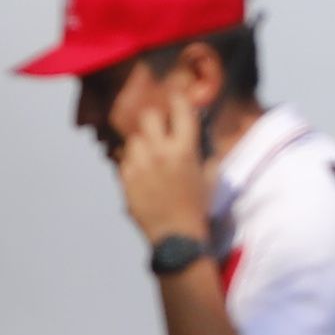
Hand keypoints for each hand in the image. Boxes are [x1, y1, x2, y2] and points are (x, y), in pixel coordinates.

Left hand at [112, 59, 219, 252]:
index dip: (178, 99)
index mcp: (185, 150)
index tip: (177, 98)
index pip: (179, 109)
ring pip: (134, 138)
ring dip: (142, 142)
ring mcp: (139, 166)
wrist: (176, 236)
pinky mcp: (125, 179)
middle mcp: (160, 153)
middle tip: (160, 128)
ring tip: (151, 155)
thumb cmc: (197, 206)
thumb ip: (205, 151)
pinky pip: (124, 159)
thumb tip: (198, 132)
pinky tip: (143, 172)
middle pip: (148, 116)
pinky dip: (132, 161)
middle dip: (155, 120)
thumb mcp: (211, 176)